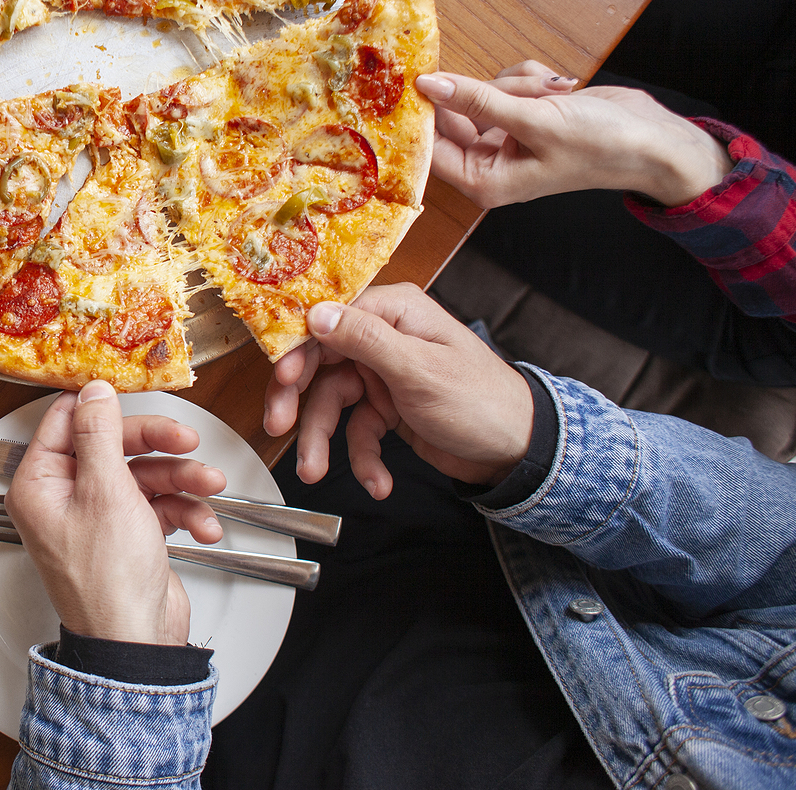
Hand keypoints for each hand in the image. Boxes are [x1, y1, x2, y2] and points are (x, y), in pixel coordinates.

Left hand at [3, 381, 225, 645]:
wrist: (137, 644)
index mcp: (40, 484)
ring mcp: (98, 517)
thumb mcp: (106, 492)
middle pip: (113, 445)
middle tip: (187, 439)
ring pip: (144, 474)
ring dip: (182, 479)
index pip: (66, 421)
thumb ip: (100, 435)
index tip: (132, 386)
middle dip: (157, 444)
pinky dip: (185, 512)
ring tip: (208, 487)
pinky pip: (159, 506)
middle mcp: (64, 497)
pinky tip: (202, 527)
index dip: (101, 403)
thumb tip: (93, 390)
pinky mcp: (129, 535)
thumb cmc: (108, 582)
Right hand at [286, 286, 533, 498]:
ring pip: (331, 402)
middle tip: (278, 426)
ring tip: (314, 472)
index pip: (328, 319)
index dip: (298, 348)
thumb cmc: (481, 402)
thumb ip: (366, 340)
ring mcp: (382, 373)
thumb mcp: (420, 370)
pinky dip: (362, 458)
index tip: (281, 378)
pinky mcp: (385, 407)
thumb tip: (316, 313)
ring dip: (322, 440)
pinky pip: (357, 430)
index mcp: (393, 312)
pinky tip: (377, 481)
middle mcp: (383, 337)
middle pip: (320, 362)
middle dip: (298, 400)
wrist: (517, 453)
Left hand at [417, 63, 734, 208]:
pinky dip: (531, 79)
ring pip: (485, 91)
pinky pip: (507, 83)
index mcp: (484, 180)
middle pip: (455, 113)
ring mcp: (506, 137)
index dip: (424, 113)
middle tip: (521, 89)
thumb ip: (477, 100)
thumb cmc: (600, 144)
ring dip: (517, 83)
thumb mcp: (534, 120)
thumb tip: (428, 85)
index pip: (431, 147)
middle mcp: (490, 162)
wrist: (655, 139)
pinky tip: (562, 88)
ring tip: (554, 95)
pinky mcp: (523, 114)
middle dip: (488, 91)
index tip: (417, 78)